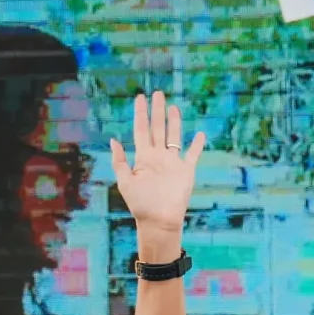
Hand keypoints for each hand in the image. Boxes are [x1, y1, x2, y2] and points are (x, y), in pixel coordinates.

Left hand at [109, 92, 205, 234]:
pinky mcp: (186, 171)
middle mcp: (158, 157)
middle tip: (157, 93)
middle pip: (158, 128)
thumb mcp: (125, 182)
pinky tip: (200, 135)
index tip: (140, 98)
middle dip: (157, 111)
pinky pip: (193, 155)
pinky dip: (197, 145)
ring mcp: (173, 163)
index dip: (140, 114)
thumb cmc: (141, 204)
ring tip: (172, 107)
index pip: (141, 130)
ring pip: (174, 136)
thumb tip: (113, 140)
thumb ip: (120, 161)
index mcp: (143, 157)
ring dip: (174, 122)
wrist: (159, 221)